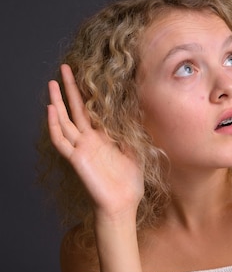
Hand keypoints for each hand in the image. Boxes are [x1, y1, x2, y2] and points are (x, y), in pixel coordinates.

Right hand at [47, 64, 143, 219]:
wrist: (123, 204)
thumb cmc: (129, 183)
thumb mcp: (136, 151)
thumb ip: (134, 132)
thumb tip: (140, 111)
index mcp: (103, 137)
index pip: (91, 110)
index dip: (87, 93)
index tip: (84, 74)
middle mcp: (88, 140)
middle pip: (75, 109)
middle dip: (69, 88)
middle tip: (63, 67)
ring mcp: (80, 148)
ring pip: (64, 121)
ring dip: (57, 102)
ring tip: (51, 83)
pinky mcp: (76, 159)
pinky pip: (61, 140)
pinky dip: (54, 125)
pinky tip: (51, 109)